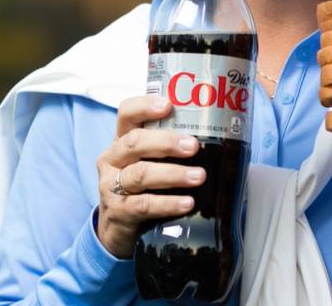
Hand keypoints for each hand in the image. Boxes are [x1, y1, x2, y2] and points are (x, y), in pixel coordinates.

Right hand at [95, 95, 205, 257]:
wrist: (117, 226)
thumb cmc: (142, 184)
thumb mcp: (148, 159)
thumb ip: (170, 145)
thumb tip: (219, 135)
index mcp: (122, 138)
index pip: (126, 113)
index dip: (144, 105)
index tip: (168, 105)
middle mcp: (113, 158)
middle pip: (134, 142)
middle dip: (166, 142)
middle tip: (194, 146)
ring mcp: (112, 185)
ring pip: (141, 174)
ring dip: (173, 174)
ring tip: (199, 176)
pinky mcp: (119, 211)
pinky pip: (144, 205)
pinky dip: (168, 203)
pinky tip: (188, 202)